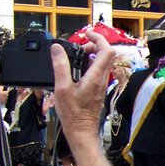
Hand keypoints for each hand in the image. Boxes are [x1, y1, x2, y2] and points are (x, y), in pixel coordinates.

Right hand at [51, 29, 112, 146]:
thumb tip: (57, 49)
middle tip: (79, 46)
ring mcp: (101, 85)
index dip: (99, 38)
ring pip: (102, 63)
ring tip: (75, 56)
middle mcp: (102, 79)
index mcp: (96, 76)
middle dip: (94, 45)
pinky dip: (89, 65)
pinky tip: (75, 70)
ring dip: (91, 55)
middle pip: (106, 54)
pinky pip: (97, 72)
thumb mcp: (62, 88)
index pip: (107, 50)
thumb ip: (60, 66)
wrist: (81, 131)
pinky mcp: (97, 90)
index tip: (86, 34)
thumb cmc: (73, 114)